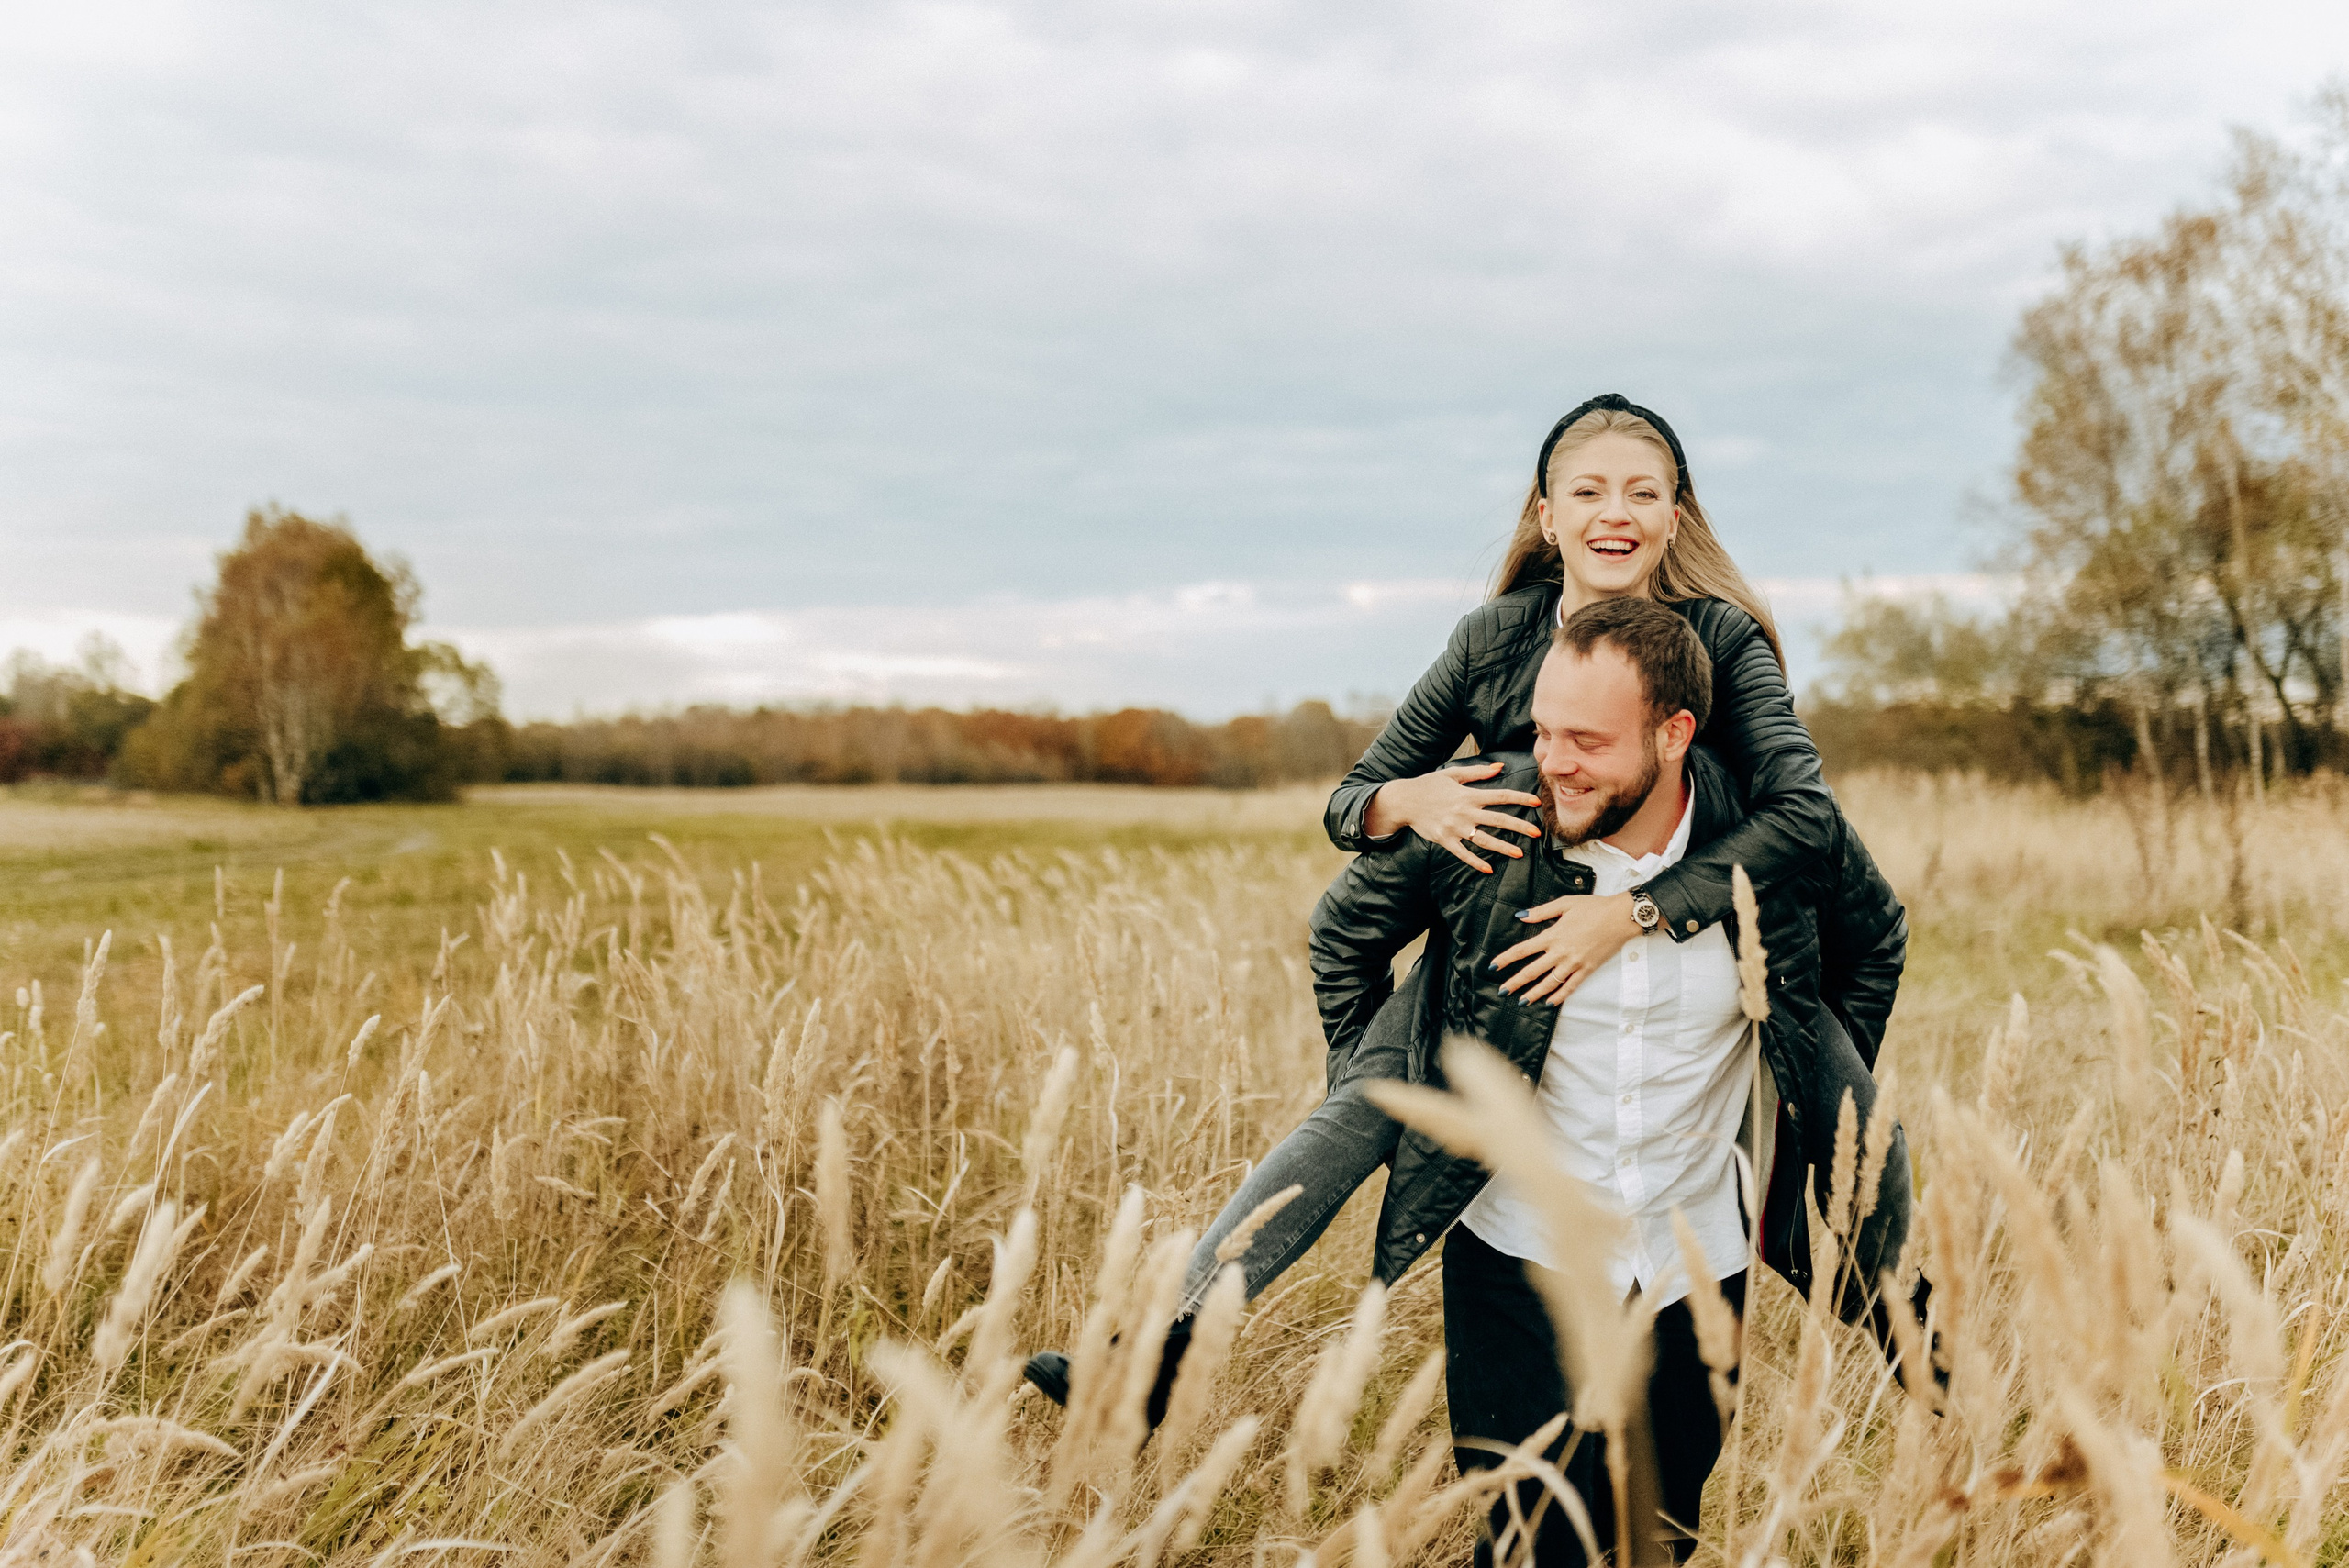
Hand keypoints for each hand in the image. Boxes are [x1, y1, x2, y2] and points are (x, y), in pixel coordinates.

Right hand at [1362, 762, 1543, 872]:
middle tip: (1537, 833)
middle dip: (1519, 827)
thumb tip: (1500, 767)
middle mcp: (1465, 812)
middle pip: (1498, 820)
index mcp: (1469, 795)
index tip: (1536, 802)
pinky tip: (1489, 869)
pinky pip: (1463, 854)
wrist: (1404, 800)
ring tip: (1519, 853)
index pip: (1500, 796)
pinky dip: (1476, 862)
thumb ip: (1478, 772)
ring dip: (1503, 847)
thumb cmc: (1429, 785)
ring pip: (1484, 840)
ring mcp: (1455, 828)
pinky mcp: (1445, 840)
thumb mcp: (1453, 774)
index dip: (1520, 799)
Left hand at [1492, 892, 1640, 1003]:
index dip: (1506, 959)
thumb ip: (1541, 912)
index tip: (1493, 967)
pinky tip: (1549, 1003)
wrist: (1621, 917)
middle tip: (1502, 991)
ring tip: (1522, 1002)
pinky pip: (1570, 987)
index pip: (1522, 950)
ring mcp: (1574, 963)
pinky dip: (1559, 996)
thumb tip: (1520, 916)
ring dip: (1534, 994)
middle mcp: (1561, 952)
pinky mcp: (1587, 970)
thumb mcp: (1565, 904)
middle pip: (1532, 971)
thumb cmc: (1594, 907)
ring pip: (1549, 983)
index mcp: (1553, 935)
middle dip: (1515, 982)